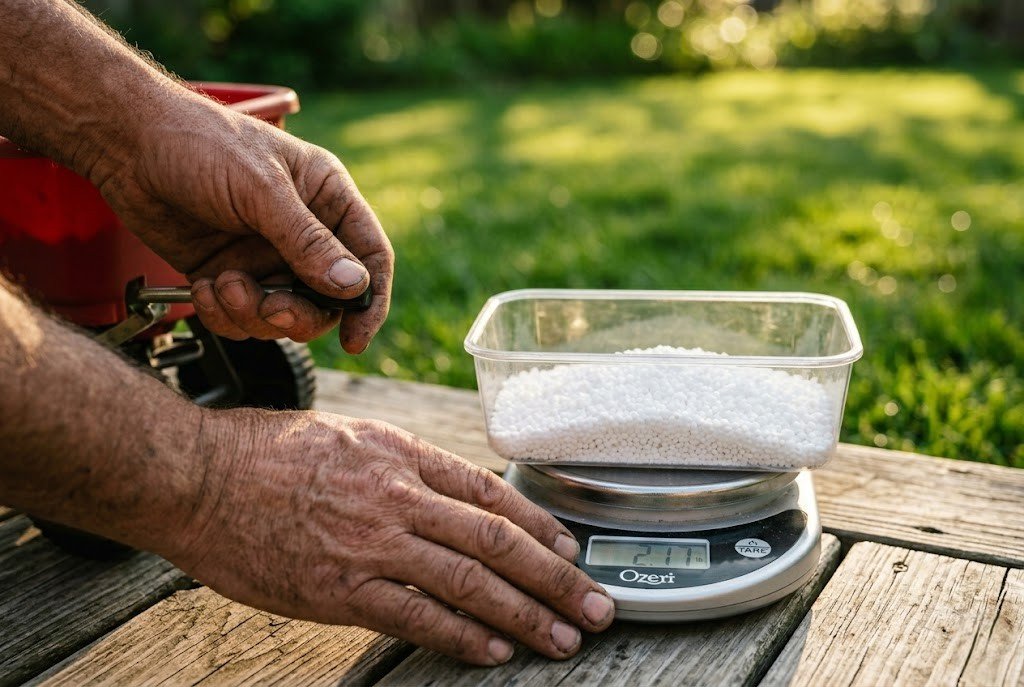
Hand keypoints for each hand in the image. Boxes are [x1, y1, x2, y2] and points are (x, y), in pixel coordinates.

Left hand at [95, 93, 391, 352]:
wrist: (125, 144)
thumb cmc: (199, 143)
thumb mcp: (260, 190)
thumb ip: (308, 241)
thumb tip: (354, 286)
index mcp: (327, 198)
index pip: (370, 257)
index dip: (369, 302)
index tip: (355, 338)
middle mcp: (302, 231)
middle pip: (327, 300)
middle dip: (297, 314)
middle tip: (271, 310)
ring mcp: (265, 256)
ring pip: (282, 316)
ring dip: (252, 313)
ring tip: (222, 283)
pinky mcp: (228, 275)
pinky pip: (242, 318)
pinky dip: (223, 314)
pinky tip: (203, 288)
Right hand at [170, 409, 615, 664]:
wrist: (195, 476)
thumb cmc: (266, 452)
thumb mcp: (348, 436)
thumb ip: (404, 466)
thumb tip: (455, 496)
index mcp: (400, 453)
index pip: (490, 493)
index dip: (540, 525)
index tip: (572, 549)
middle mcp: (396, 497)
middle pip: (496, 541)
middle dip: (556, 578)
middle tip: (597, 606)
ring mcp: (370, 545)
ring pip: (469, 583)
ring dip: (525, 615)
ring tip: (564, 637)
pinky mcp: (339, 590)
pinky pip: (416, 618)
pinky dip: (462, 637)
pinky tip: (496, 652)